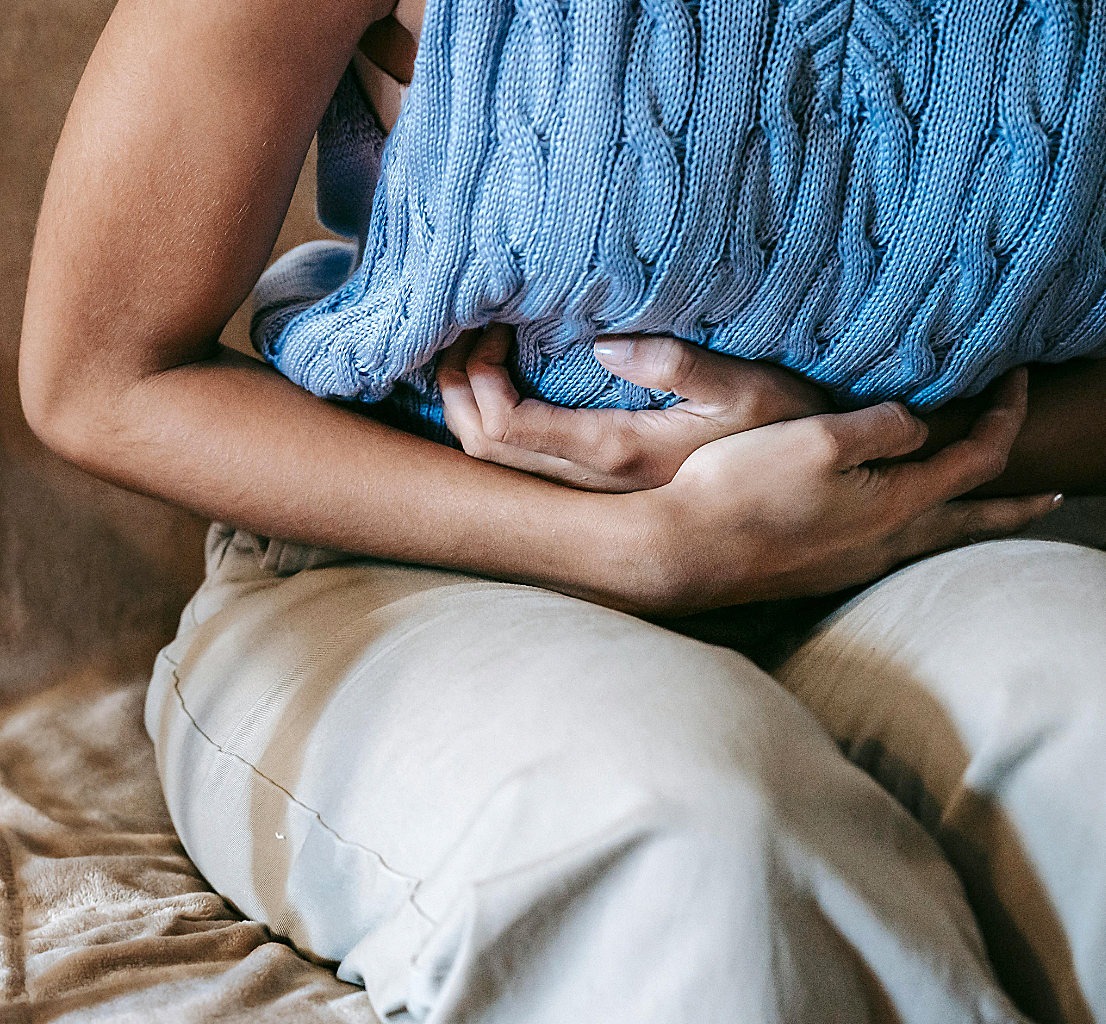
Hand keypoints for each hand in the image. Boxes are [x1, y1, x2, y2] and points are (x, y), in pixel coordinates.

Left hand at [436, 325, 831, 491]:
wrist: (810, 495)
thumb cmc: (788, 430)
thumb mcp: (751, 388)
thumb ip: (682, 365)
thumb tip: (604, 346)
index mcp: (617, 453)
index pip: (506, 429)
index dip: (477, 380)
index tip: (491, 326)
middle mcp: (592, 483)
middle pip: (482, 449)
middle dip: (456, 388)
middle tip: (465, 329)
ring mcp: (591, 490)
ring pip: (492, 462)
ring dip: (467, 405)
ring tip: (474, 349)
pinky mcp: (597, 486)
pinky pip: (518, 461)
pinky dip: (490, 419)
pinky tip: (500, 382)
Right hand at [640, 369, 1061, 611]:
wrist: (681, 552)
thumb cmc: (743, 490)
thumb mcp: (818, 437)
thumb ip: (881, 425)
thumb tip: (916, 425)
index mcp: (896, 504)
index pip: (977, 458)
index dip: (1005, 415)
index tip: (1016, 379)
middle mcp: (885, 543)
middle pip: (971, 522)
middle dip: (1015, 506)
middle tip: (1053, 497)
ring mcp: (850, 564)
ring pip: (931, 541)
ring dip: (966, 522)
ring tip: (981, 514)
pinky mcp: (817, 572)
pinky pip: (889, 549)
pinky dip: (916, 532)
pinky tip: (894, 528)